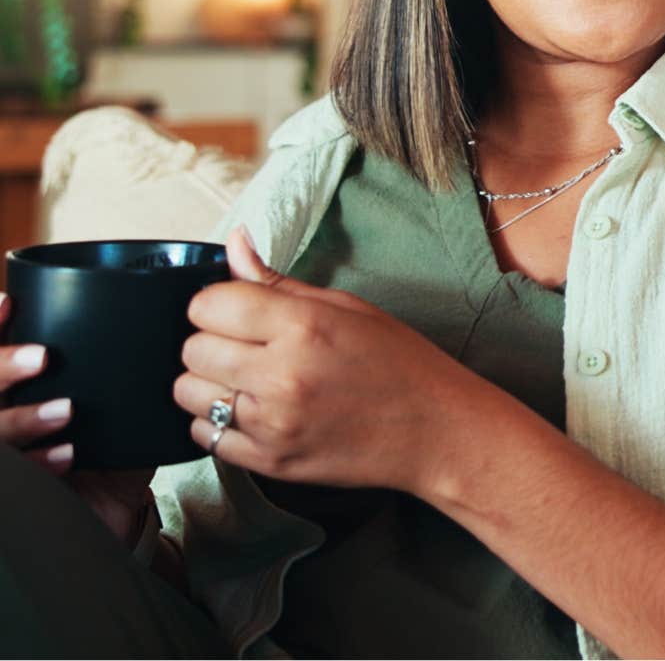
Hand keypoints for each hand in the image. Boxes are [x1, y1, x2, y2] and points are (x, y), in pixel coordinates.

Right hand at [1, 291, 155, 543]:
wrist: (106, 520)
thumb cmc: (108, 459)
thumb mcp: (116, 413)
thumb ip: (125, 377)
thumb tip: (166, 326)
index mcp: (15, 395)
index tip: (8, 302)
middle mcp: (3, 421)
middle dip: (1, 367)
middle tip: (42, 356)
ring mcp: (8, 459)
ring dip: (22, 417)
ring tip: (65, 411)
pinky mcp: (18, 494)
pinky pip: (15, 476)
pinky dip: (38, 462)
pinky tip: (66, 455)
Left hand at [172, 228, 503, 493]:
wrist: (437, 431)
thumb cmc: (400, 363)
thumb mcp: (348, 308)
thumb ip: (279, 282)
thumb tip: (233, 242)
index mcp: (304, 326)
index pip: (207, 304)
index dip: (218, 304)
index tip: (241, 313)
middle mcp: (282, 374)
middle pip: (192, 349)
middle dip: (212, 343)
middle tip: (249, 348)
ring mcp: (273, 423)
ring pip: (187, 394)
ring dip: (210, 383)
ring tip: (249, 381)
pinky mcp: (270, 462)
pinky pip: (205, 437)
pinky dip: (218, 424)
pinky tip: (254, 413)